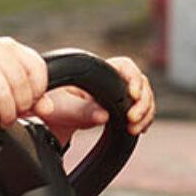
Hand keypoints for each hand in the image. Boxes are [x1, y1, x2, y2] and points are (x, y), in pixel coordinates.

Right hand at [0, 37, 53, 128]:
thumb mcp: (5, 86)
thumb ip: (30, 96)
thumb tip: (49, 108)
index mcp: (10, 47)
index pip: (37, 69)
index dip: (37, 92)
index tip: (27, 105)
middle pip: (22, 84)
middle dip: (20, 107)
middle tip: (11, 117)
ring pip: (4, 94)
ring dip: (5, 114)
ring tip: (0, 120)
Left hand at [38, 55, 155, 142]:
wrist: (50, 117)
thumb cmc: (52, 106)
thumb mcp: (62, 109)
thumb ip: (82, 111)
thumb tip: (104, 116)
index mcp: (98, 73)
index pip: (125, 66)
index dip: (134, 79)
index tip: (133, 96)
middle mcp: (112, 81)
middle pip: (140, 82)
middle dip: (142, 102)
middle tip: (132, 120)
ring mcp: (118, 95)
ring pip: (144, 97)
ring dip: (145, 113)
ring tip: (134, 129)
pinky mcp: (120, 109)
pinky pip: (141, 111)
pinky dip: (144, 119)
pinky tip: (140, 129)